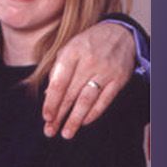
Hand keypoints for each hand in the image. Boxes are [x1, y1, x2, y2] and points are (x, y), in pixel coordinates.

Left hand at [42, 21, 133, 138]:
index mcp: (72, 52)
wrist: (120, 33)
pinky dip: (93, 113)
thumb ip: (57, 71)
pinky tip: (83, 122)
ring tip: (66, 133)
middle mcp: (89, 62)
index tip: (46, 117)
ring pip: (87, 100)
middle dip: (60, 115)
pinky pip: (104, 101)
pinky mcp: (119, 79)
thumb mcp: (69, 49)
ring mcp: (106, 71)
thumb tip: (49, 96)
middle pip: (71, 94)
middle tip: (50, 131)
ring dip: (75, 119)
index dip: (51, 102)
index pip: (59, 82)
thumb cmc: (88, 44)